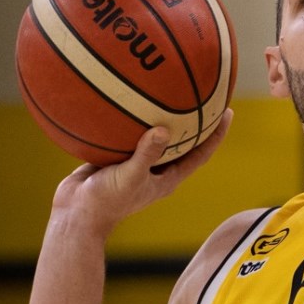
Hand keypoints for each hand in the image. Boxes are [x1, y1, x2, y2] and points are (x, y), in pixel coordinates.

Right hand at [51, 109, 233, 235]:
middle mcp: (157, 170)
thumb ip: (147, 154)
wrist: (76, 213)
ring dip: (163, 116)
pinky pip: (128, 134)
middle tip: (205, 94)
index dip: (216, 135)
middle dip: (195, 120)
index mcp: (168, 178)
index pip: (200, 154)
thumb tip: (164, 130)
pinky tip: (126, 95)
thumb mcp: (130, 177)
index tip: (228, 112)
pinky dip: (129, 118)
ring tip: (168, 89)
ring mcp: (137, 163)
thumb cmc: (107, 202)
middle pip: (184, 142)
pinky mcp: (117, 157)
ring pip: (155, 137)